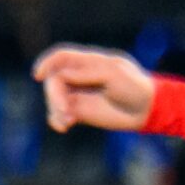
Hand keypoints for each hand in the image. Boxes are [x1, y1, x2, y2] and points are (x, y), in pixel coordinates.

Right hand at [33, 45, 155, 132]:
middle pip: (53, 81)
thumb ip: (87, 73)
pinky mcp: (79, 111)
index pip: (61, 57)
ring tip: (68, 122)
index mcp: (89, 62)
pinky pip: (58, 114)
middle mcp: (79, 77)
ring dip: (55, 110)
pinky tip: (64, 127)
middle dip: (53, 96)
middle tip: (64, 111)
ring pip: (53, 99)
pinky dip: (56, 120)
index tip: (38, 76)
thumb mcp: (114, 74)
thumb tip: (61, 76)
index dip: (46, 63)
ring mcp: (78, 94)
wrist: (147, 110)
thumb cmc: (135, 87)